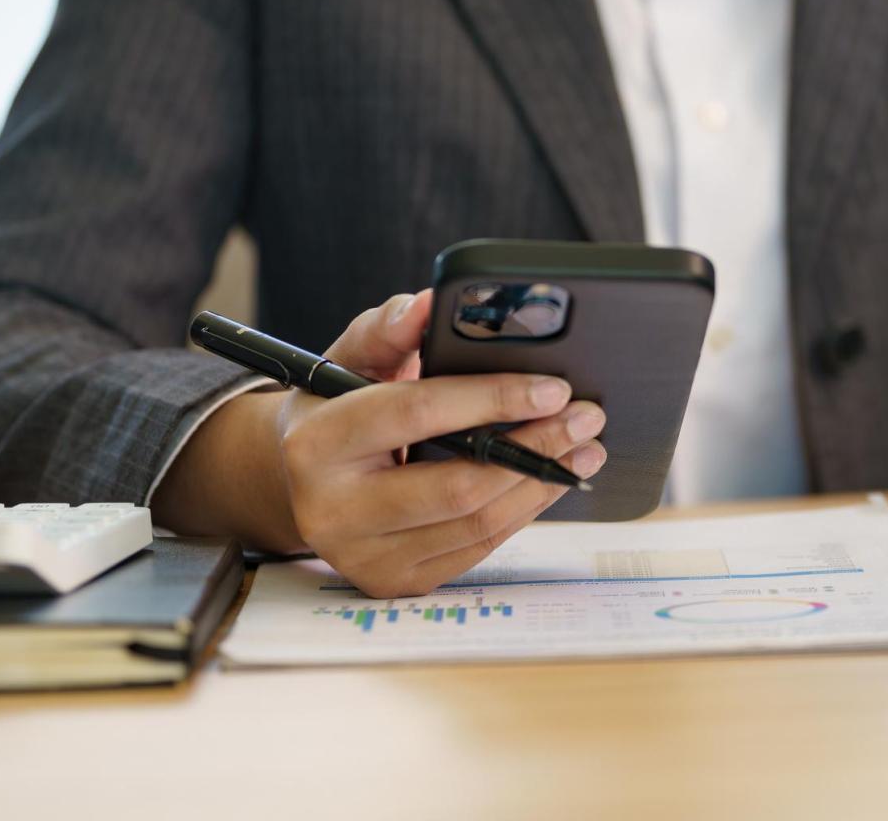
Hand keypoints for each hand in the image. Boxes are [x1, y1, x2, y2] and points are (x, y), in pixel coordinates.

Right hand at [151, 290, 605, 596]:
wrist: (301, 483)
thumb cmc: (337, 409)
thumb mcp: (349, 359)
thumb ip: (388, 329)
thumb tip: (428, 304)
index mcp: (318, 443)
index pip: (419, 414)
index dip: (493, 398)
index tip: (553, 387)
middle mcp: (333, 510)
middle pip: (458, 484)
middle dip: (536, 448)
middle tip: (586, 418)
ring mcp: (364, 556)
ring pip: (476, 524)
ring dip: (541, 484)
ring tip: (583, 449)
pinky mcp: (396, 583)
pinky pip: (476, 549)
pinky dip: (520, 512)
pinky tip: (548, 481)